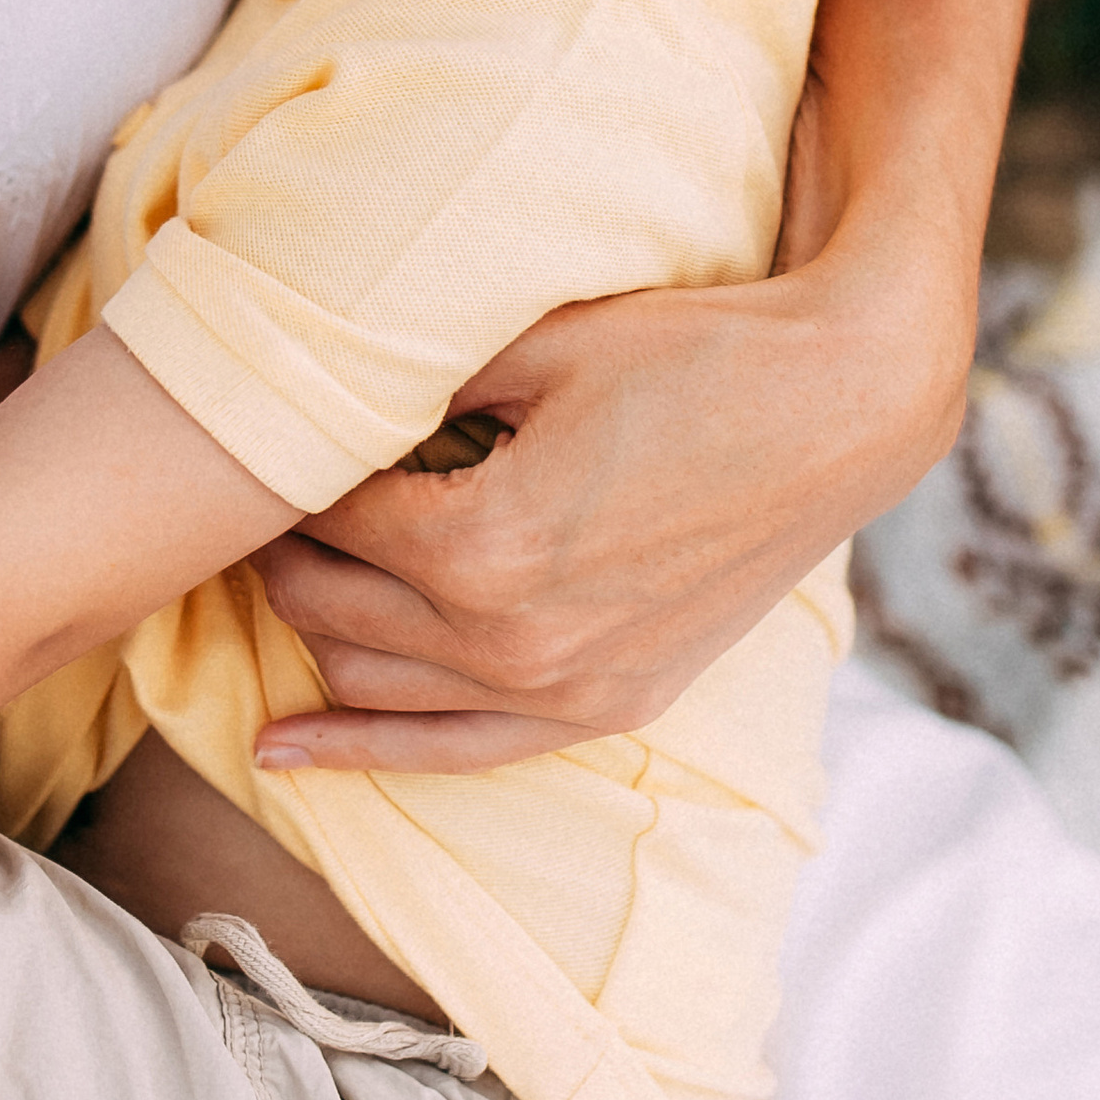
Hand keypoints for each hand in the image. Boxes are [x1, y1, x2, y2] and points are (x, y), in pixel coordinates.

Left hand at [251, 0, 1036, 778]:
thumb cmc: (693, 350)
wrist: (842, 402)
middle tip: (256, 495)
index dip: (281, 476)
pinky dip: (360, 753)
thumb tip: (315, 395)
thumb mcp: (533, 346)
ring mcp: (563, 688)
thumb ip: (417, 386)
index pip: (329, 519)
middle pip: (332, 609)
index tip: (257, 437)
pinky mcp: (607, 705)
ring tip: (276, 576)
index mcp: (481, 545)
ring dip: (313, 635)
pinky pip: (454, 753)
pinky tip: (279, 752)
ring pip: (374, 688)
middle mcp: (511, 639)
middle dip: (281, 553)